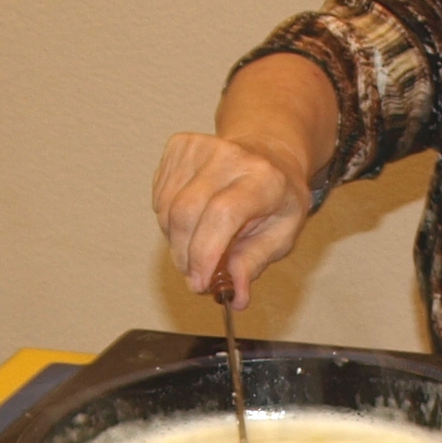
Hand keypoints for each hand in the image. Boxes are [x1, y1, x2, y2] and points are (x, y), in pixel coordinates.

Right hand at [152, 131, 312, 308]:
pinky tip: (192, 219)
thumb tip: (234, 296)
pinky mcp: (179, 145)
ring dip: (176, 240)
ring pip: (167, 209)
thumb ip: (254, 263)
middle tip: (196, 276)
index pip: (222, 214)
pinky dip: (169, 220)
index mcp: (263, 177)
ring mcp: (201, 146)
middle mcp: (231, 155)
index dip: (204, 253)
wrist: (268, 152)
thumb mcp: (282, 234)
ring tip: (198, 244)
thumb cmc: (276, 197)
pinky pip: (160, 197)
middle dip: (185, 255)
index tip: (201, 282)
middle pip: (186, 213)